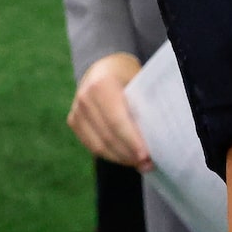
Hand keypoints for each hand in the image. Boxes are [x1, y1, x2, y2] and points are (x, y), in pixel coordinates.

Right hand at [70, 52, 149, 169]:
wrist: (104, 67)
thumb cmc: (129, 75)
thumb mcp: (139, 81)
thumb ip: (145, 104)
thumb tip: (159, 135)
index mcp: (101, 85)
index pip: (117, 121)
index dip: (132, 141)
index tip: (147, 155)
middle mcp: (84, 98)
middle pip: (107, 136)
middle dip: (130, 154)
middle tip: (150, 164)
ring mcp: (76, 111)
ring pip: (98, 146)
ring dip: (121, 159)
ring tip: (142, 165)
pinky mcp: (73, 122)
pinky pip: (92, 146)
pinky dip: (111, 155)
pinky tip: (128, 158)